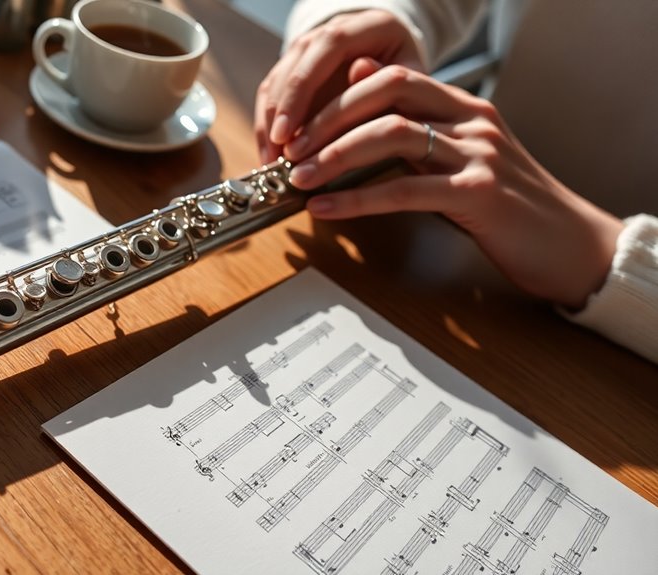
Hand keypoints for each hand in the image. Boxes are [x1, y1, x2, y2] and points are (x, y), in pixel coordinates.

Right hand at [255, 9, 422, 163]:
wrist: (394, 61)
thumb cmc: (406, 77)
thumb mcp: (410, 78)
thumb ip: (389, 79)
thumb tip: (358, 76)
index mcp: (365, 26)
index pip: (326, 47)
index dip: (302, 89)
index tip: (289, 130)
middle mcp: (328, 32)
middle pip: (294, 66)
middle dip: (281, 112)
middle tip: (278, 152)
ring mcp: (306, 50)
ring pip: (276, 82)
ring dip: (269, 123)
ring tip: (272, 162)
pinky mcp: (293, 70)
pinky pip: (271, 96)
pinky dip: (267, 126)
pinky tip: (271, 155)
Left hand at [290, 59, 623, 308]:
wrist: (571, 245)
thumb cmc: (508, 207)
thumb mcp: (459, 160)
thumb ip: (417, 130)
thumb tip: (363, 92)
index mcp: (464, 107)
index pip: (390, 78)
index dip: (337, 97)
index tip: (299, 127)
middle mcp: (472, 120)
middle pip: (385, 94)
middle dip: (327, 119)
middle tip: (288, 150)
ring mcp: (479, 154)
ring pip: (392, 135)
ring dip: (335, 155)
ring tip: (298, 179)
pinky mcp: (480, 194)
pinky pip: (406, 190)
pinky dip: (358, 199)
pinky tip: (326, 209)